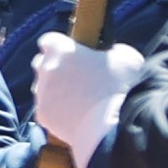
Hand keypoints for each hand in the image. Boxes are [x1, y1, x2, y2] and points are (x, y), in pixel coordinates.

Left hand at [32, 33, 147, 164]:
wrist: (115, 127)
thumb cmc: (123, 88)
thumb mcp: (126, 57)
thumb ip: (109, 51)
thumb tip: (107, 55)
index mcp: (62, 50)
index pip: (49, 40)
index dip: (60, 46)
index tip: (71, 53)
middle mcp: (46, 69)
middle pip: (42, 63)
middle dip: (54, 67)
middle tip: (75, 76)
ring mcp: (42, 94)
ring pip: (42, 87)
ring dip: (55, 90)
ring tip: (77, 99)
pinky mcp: (43, 116)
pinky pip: (46, 109)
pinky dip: (56, 110)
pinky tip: (74, 114)